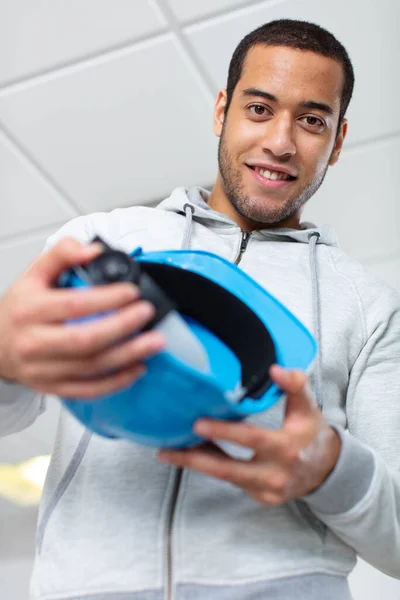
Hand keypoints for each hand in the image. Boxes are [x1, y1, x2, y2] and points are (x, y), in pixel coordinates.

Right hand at [0, 237, 164, 397]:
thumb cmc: (18, 310)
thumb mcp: (33, 274)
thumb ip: (61, 254)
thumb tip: (94, 250)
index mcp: (29, 310)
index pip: (72, 305)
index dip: (106, 299)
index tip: (132, 292)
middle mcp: (34, 343)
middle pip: (84, 339)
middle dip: (122, 328)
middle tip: (147, 314)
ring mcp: (43, 370)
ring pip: (91, 367)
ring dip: (127, 356)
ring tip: (154, 342)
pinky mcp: (52, 388)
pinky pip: (88, 390)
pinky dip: (116, 382)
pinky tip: (137, 368)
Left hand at [158, 365, 340, 504]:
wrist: (328, 470)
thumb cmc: (311, 433)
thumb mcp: (308, 407)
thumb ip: (294, 385)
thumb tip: (274, 368)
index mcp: (286, 448)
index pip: (251, 439)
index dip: (224, 432)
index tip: (197, 423)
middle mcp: (275, 474)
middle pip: (228, 470)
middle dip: (195, 460)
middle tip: (166, 450)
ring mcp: (266, 490)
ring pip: (225, 478)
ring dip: (197, 464)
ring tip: (169, 451)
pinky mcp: (260, 498)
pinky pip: (231, 482)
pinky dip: (211, 468)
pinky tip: (193, 454)